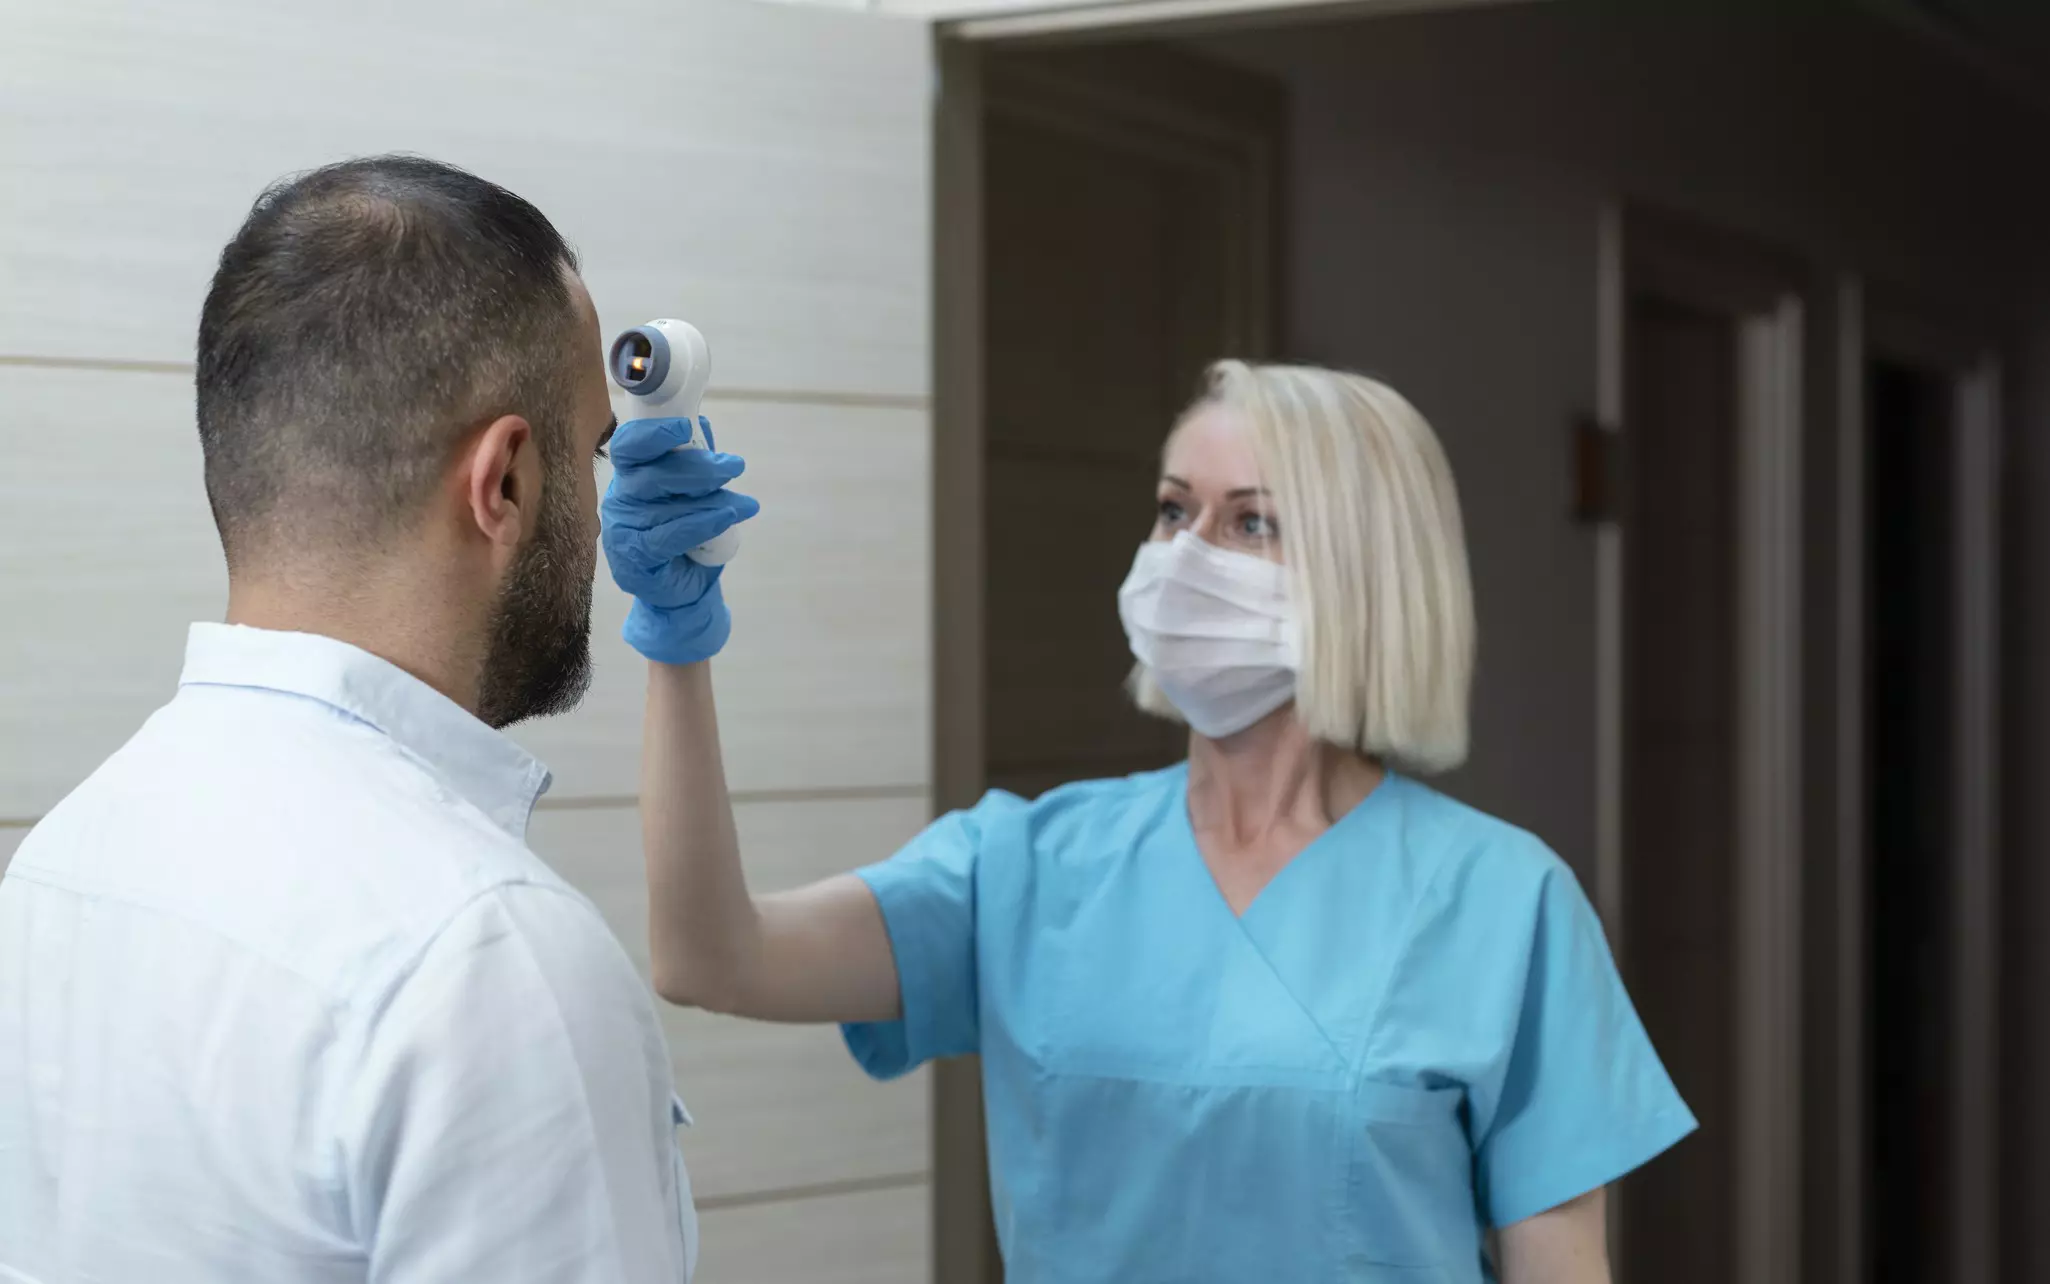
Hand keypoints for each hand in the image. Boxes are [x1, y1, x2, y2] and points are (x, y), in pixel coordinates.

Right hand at [601, 416, 759, 665]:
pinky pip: (672, 535)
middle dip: (699, 467)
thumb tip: (701, 422)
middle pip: (654, 474)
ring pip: (669, 506)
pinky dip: (705, 523)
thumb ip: (691, 460)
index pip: (628, 447)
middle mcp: (619, 501)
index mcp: (629, 477)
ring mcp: (623, 532)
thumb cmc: (684, 535)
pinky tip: (730, 516)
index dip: (653, 434)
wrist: (681, 590)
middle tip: (734, 466)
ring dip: (713, 500)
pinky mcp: (635, 560)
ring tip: (745, 504)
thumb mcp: (690, 494)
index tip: (684, 428)